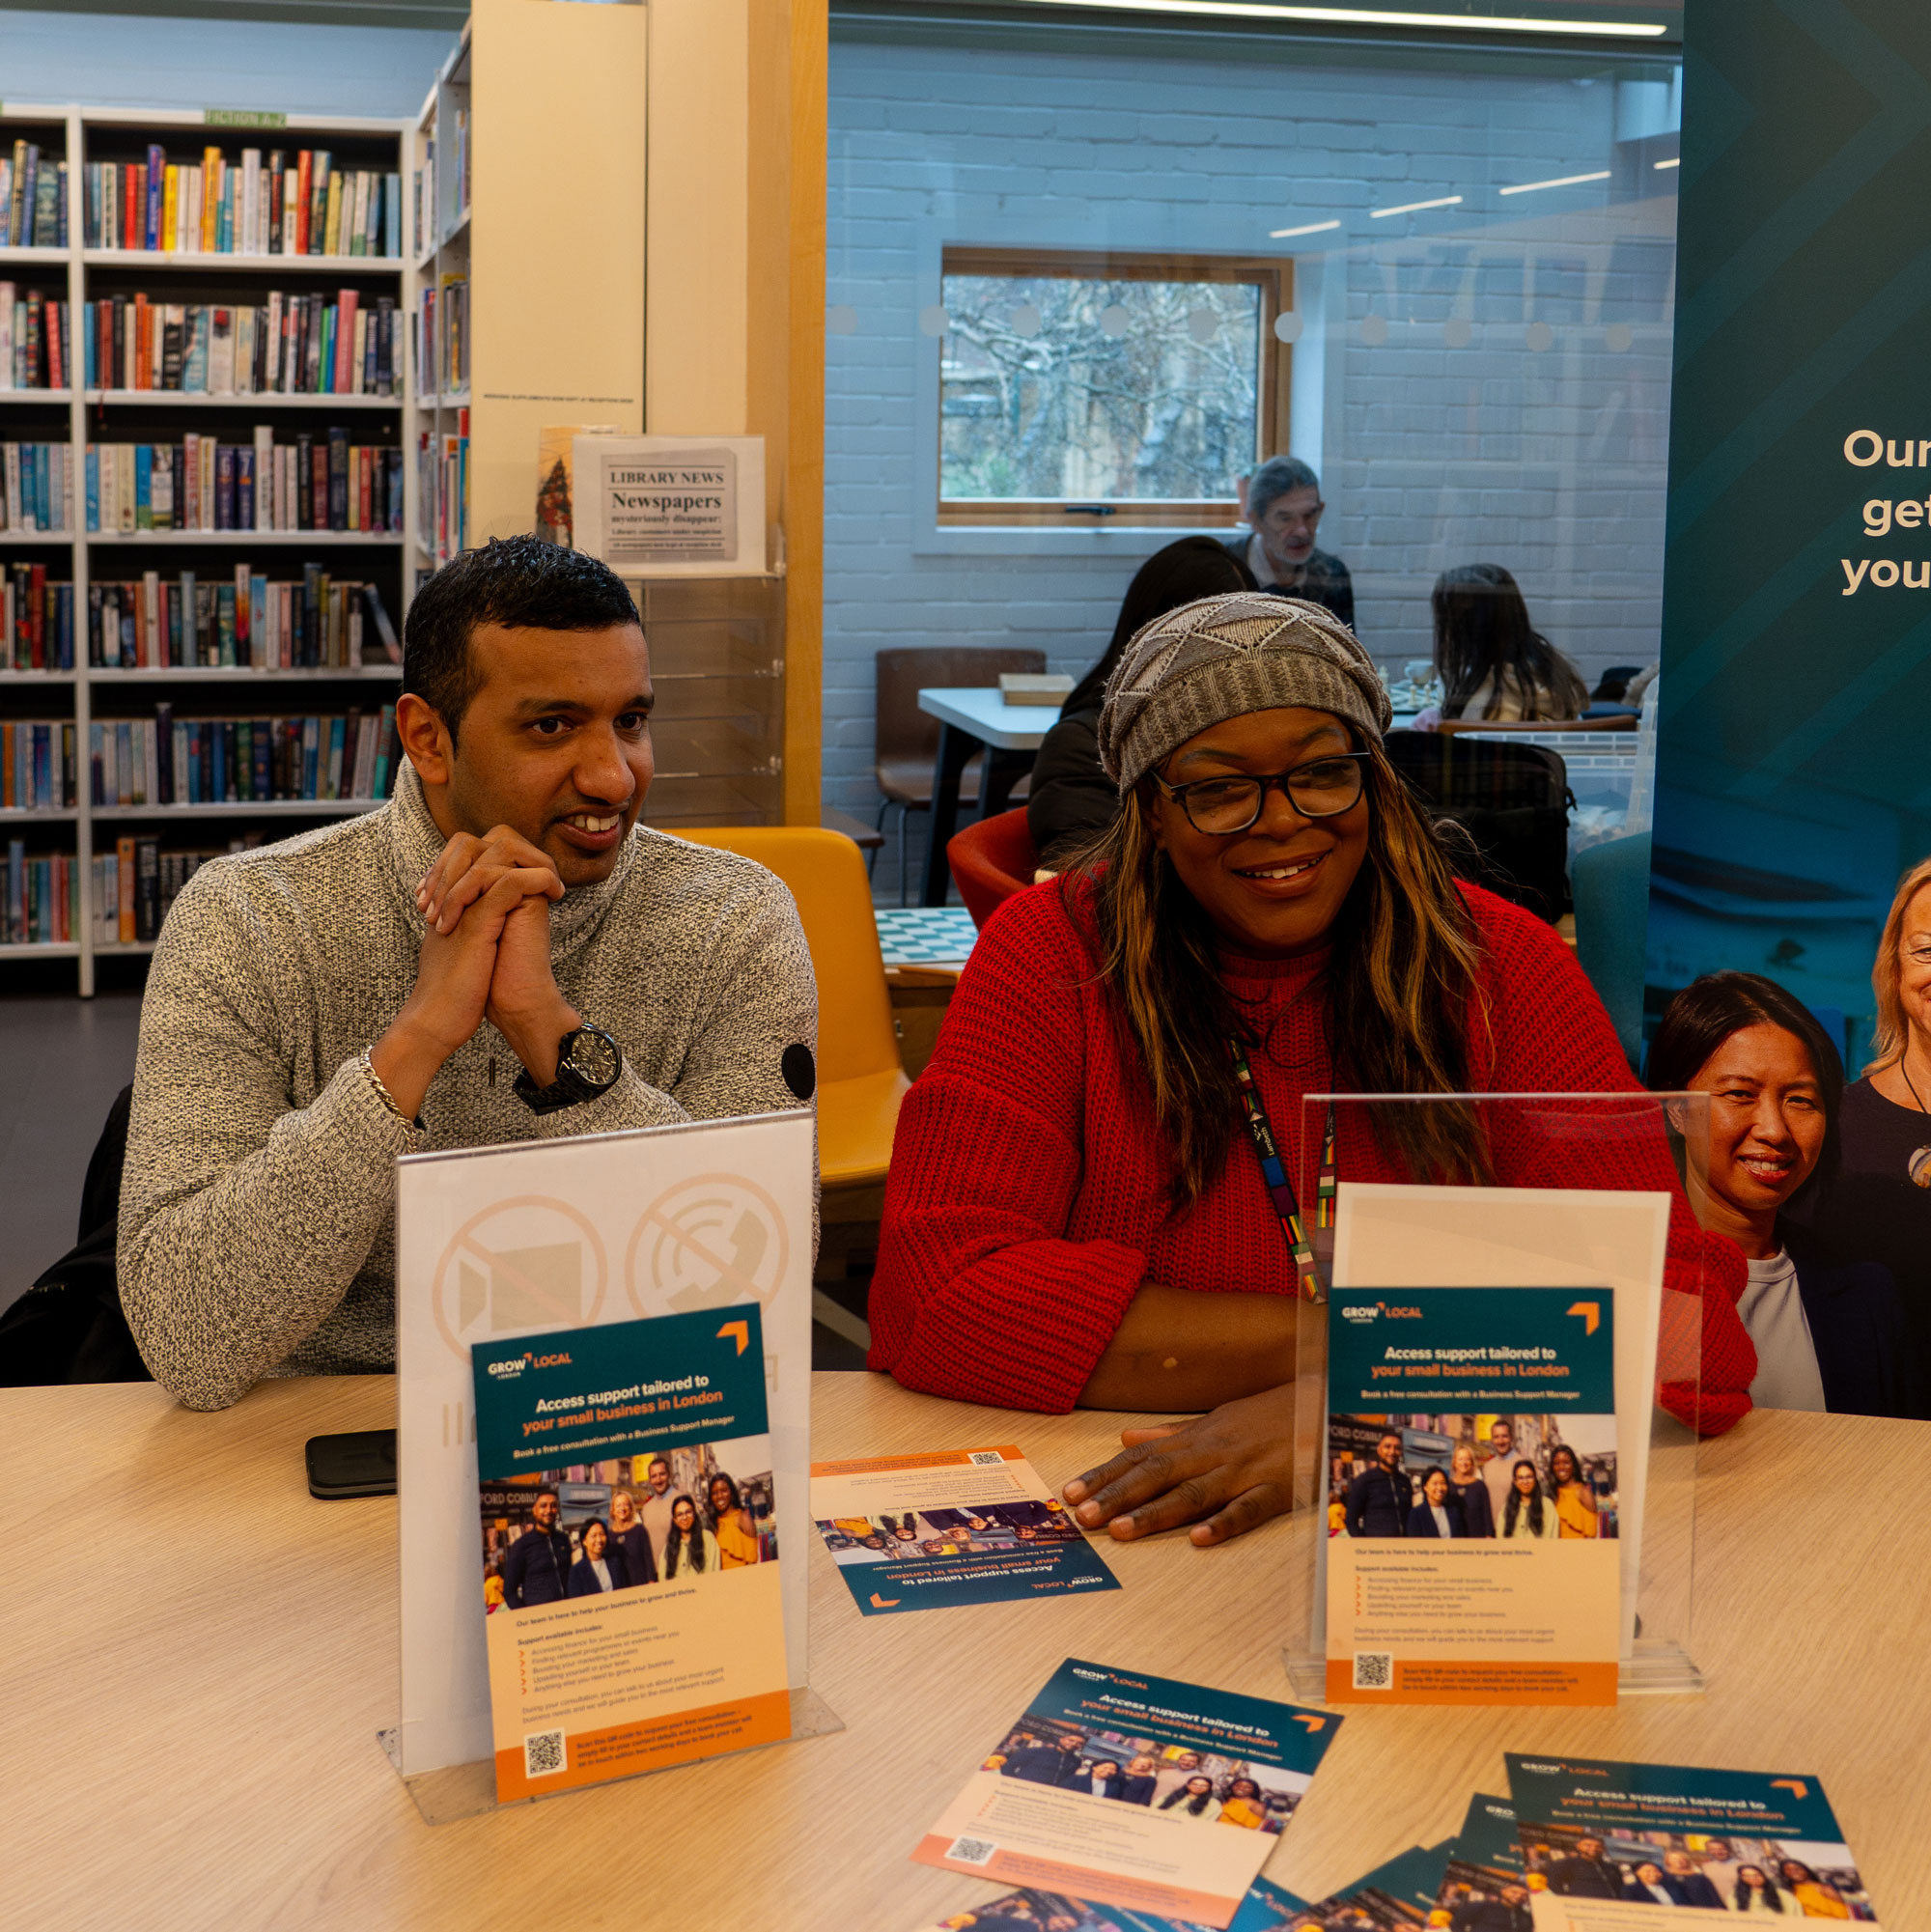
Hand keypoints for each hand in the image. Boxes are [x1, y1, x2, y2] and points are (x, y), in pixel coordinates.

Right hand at [371, 831, 567, 1116]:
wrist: (435, 1022)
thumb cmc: (451, 996)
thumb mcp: (463, 953)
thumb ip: (474, 931)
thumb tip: (496, 925)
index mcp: (445, 903)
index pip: (465, 855)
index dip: (498, 855)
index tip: (530, 873)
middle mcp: (450, 899)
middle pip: (472, 844)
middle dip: (513, 848)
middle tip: (543, 868)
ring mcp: (462, 908)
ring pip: (491, 856)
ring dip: (530, 862)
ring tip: (554, 883)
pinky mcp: (476, 925)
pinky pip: (508, 884)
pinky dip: (537, 881)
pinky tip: (555, 893)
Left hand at [1061, 1383, 1294, 1545]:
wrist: (1326, 1403)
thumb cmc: (1270, 1415)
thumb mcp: (1217, 1419)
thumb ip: (1171, 1434)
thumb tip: (1127, 1437)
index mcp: (1197, 1437)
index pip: (1141, 1457)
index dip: (1105, 1475)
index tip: (1070, 1493)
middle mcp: (1213, 1452)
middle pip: (1158, 1475)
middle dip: (1117, 1496)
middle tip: (1083, 1517)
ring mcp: (1244, 1471)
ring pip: (1193, 1494)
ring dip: (1155, 1512)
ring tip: (1121, 1531)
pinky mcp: (1276, 1490)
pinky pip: (1248, 1509)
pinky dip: (1224, 1523)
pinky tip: (1200, 1540)